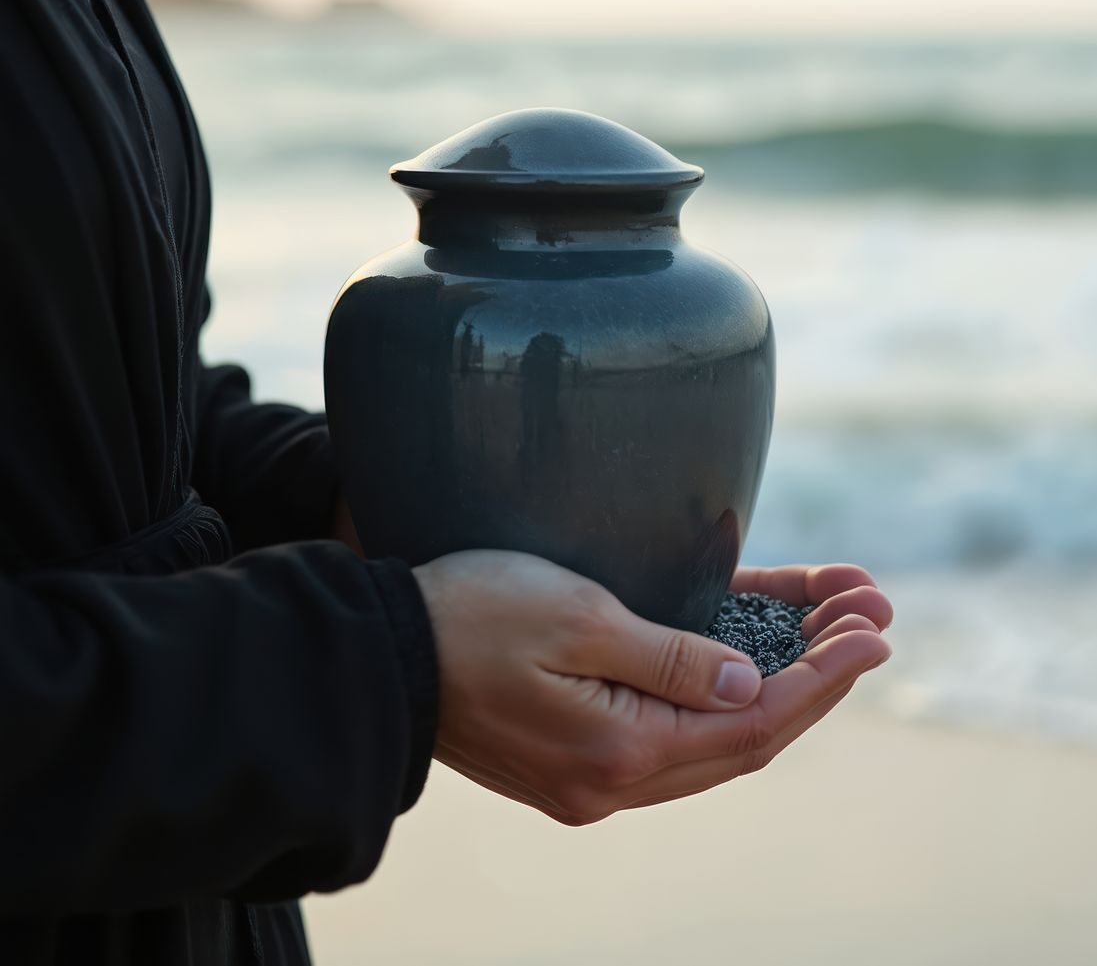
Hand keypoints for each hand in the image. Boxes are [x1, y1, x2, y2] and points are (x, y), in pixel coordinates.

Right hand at [413, 551, 890, 824]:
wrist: (379, 651)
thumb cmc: (469, 617)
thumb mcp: (577, 619)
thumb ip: (672, 657)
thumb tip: (754, 682)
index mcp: (621, 752)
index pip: (755, 720)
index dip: (822, 678)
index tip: (875, 632)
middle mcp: (616, 778)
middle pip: (745, 733)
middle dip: (813, 675)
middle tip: (868, 616)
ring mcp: (595, 772)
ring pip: (713, 732)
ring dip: (774, 681)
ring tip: (828, 622)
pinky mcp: (576, 752)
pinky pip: (670, 727)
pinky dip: (719, 690)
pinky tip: (751, 649)